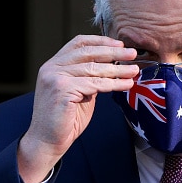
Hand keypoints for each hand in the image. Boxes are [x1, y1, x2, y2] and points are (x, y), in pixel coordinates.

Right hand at [18, 35, 138, 182]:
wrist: (47, 141)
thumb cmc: (65, 119)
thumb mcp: (79, 91)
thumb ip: (90, 77)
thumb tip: (113, 67)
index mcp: (54, 64)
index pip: (78, 43)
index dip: (100, 41)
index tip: (119, 44)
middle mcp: (52, 67)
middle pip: (88, 52)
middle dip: (113, 52)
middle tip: (132, 53)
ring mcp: (55, 78)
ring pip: (93, 68)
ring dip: (117, 69)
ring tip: (134, 70)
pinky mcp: (61, 90)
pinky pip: (94, 84)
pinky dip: (113, 84)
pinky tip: (125, 84)